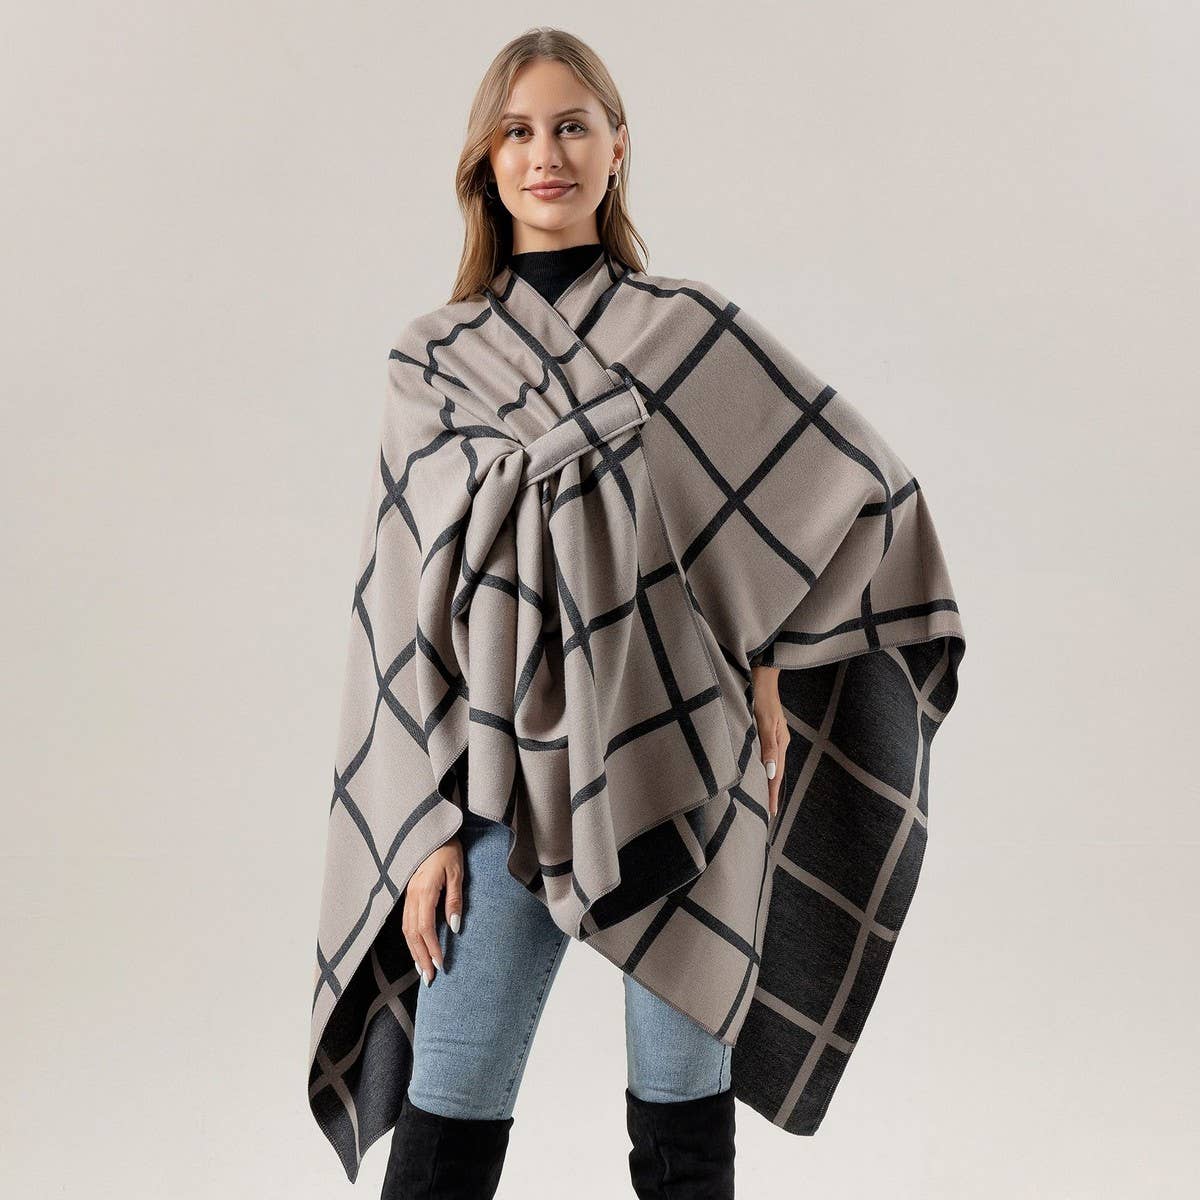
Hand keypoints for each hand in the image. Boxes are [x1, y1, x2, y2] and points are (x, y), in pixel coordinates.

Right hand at [402, 836, 463, 985]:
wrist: (433, 831)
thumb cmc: (448, 849)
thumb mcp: (457, 872)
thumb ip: (455, 899)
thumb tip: (454, 928)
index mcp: (424, 890)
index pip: (425, 927)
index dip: (431, 948)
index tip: (440, 965)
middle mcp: (412, 895)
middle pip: (412, 933)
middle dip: (420, 957)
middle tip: (429, 978)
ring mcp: (407, 894)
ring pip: (406, 929)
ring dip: (413, 951)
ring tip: (422, 969)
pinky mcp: (408, 893)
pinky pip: (406, 921)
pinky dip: (411, 938)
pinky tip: (417, 947)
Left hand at [751, 665, 788, 820]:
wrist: (761, 674)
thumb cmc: (760, 695)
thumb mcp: (763, 720)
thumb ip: (767, 745)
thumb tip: (771, 771)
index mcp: (780, 742)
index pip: (776, 774)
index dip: (773, 794)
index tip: (771, 813)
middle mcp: (779, 742)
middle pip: (776, 772)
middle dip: (772, 792)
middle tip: (767, 813)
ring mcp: (774, 736)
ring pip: (771, 765)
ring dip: (767, 781)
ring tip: (763, 798)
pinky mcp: (767, 731)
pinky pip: (767, 755)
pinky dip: (764, 768)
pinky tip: (759, 772)